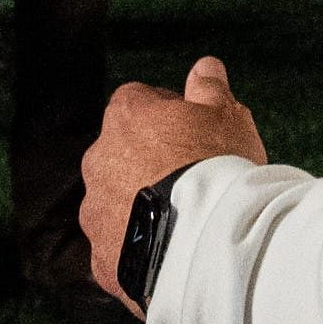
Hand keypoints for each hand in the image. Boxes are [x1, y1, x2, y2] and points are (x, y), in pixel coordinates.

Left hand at [83, 56, 268, 315]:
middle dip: (149, 160)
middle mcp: (99, 160)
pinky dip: (138, 246)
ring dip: (139, 203)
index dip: (166, 111)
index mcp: (126, 117)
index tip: (193, 127)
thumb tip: (204, 66)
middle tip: (190, 174)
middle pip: (121, 151)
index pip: (136, 99)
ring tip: (183, 217)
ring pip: (115, 200)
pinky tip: (171, 248)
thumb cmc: (219, 166)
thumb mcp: (227, 116)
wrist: (206, 240)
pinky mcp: (101, 257)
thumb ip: (209, 88)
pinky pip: (118, 246)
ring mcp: (95, 211)